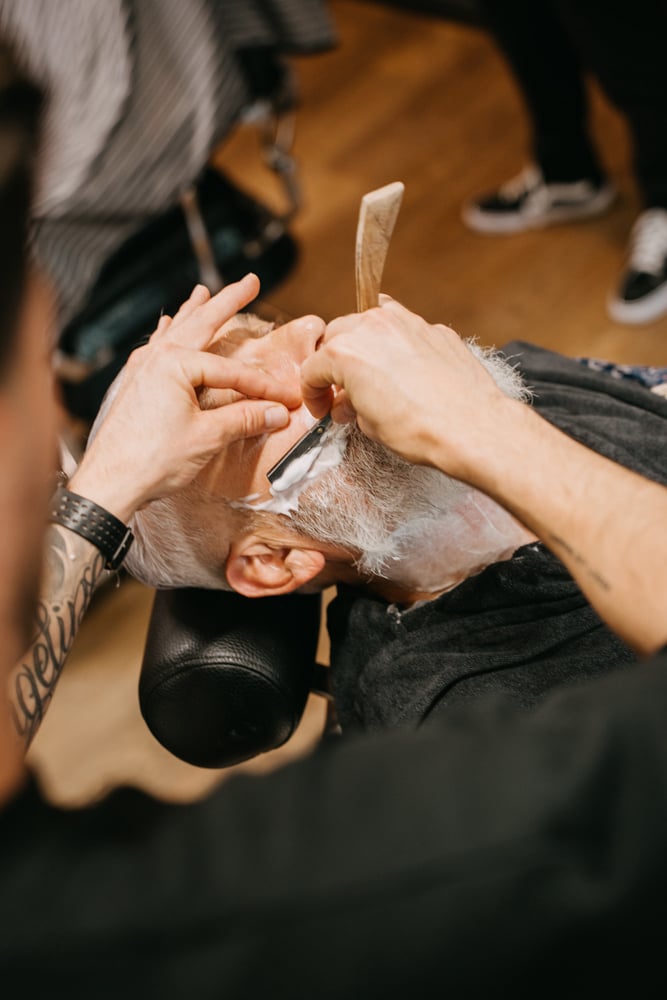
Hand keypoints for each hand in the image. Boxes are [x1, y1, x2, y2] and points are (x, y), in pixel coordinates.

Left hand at [69, 275, 301, 519]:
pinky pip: (154, 348)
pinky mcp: (133, 385)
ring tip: (203, 292)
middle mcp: (157, 358)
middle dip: (227, 302)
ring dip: (193, 312)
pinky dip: (165, 334)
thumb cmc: (153, 460)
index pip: (233, 372)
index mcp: (176, 364)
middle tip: (249, 281)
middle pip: (201, 324)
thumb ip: (245, 419)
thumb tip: (278, 413)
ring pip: (175, 332)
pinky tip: (165, 327)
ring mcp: (141, 370)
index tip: (288, 399)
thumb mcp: (208, 438)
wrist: (110, 484)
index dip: (264, 387)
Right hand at [300, 295, 519, 480]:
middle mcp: (373, 328)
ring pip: (371, 322)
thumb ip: (352, 406)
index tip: (322, 406)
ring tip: (372, 373)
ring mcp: (407, 324)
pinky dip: (398, 346)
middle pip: (337, 335)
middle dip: (334, 363)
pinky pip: (405, 330)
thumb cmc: (421, 428)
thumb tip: (348, 404)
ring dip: (365, 345)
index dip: (313, 393)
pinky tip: (405, 370)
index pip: (312, 368)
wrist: (471, 427)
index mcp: (346, 353)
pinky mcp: (435, 330)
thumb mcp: (370, 425)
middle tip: (342, 390)